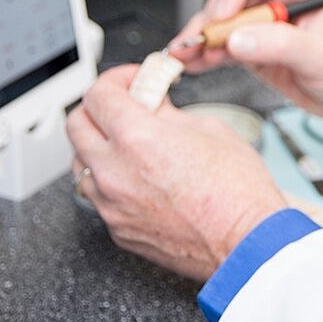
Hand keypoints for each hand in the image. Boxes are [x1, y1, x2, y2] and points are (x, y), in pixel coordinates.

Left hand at [65, 65, 286, 280]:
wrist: (246, 242)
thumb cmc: (238, 191)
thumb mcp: (209, 129)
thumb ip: (169, 113)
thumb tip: (152, 102)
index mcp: (137, 139)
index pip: (98, 94)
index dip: (116, 79)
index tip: (132, 80)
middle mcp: (114, 172)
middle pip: (76, 125)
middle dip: (98, 107)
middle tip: (126, 104)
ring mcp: (111, 205)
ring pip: (80, 163)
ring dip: (99, 144)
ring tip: (133, 143)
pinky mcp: (117, 230)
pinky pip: (98, 196)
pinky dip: (112, 179)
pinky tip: (142, 177)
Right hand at [171, 0, 322, 138]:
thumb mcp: (321, 54)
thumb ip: (281, 44)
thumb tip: (241, 38)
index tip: (223, 14)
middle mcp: (279, 0)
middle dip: (211, 17)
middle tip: (198, 40)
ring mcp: (264, 25)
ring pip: (222, 21)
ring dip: (201, 37)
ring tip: (186, 54)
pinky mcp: (254, 49)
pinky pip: (223, 46)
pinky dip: (205, 54)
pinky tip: (192, 63)